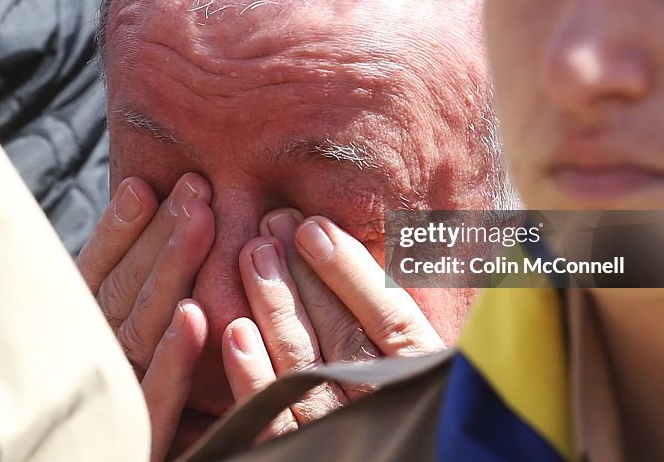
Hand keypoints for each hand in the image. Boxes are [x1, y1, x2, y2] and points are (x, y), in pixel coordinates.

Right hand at [77, 174, 214, 461]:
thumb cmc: (141, 407)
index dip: (119, 233)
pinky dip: (173, 358)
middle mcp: (95, 367)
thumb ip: (138, 298)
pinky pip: (156, 401)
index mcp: (87, 342)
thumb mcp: (134, 350)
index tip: (143, 186)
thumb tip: (155, 221)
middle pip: (124, 294)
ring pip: (141, 331)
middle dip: (158, 236)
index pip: (98, 278)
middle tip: (194, 187)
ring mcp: (115, 404)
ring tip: (198, 218)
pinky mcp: (141, 444)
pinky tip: (193, 316)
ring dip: (169, 271)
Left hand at [222, 210, 444, 437]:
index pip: (391, 318)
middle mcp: (382, 406)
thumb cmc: (415, 403)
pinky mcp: (298, 456)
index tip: (315, 226)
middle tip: (273, 224)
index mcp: (423, 378)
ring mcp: (339, 432)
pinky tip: (235, 332)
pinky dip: (253, 376)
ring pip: (302, 366)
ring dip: (274, 306)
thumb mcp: (428, 358)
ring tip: (253, 254)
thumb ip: (405, 311)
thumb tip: (355, 244)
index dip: (350, 269)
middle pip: (342, 334)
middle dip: (304, 273)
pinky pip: (273, 420)